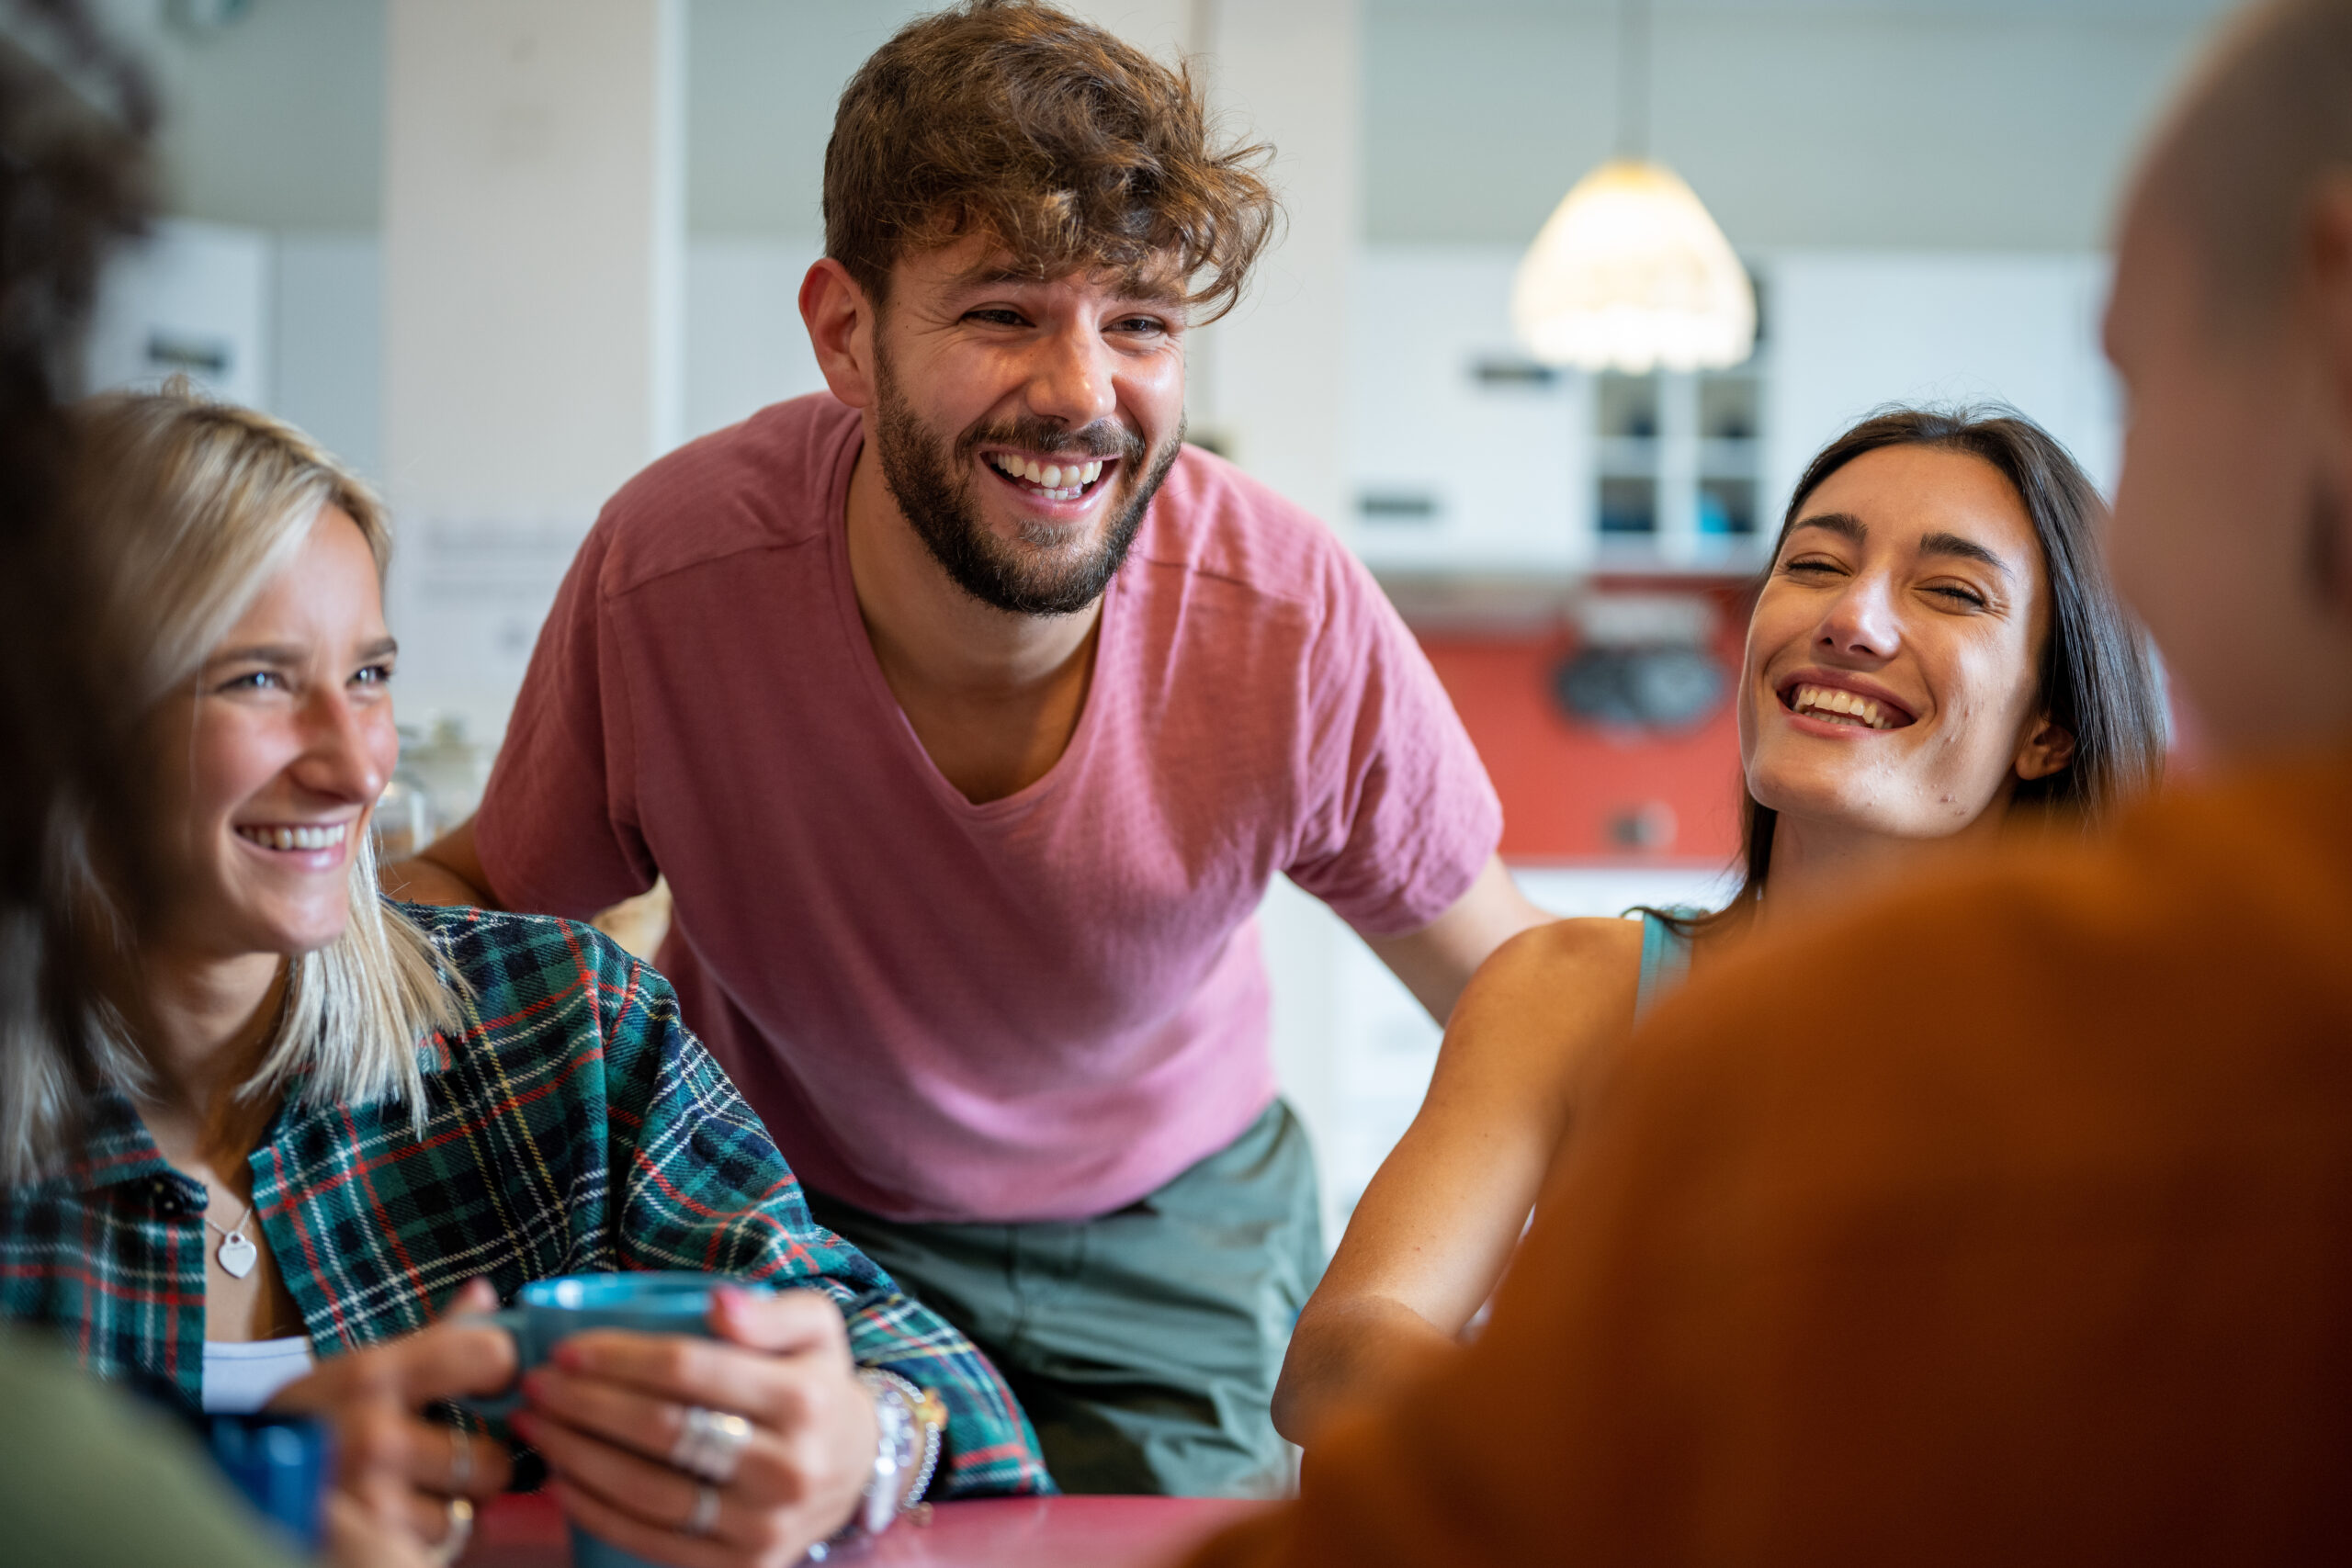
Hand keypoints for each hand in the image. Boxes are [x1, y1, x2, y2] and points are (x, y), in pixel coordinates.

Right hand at [271, 1278, 517, 1555]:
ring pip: (467, 1510)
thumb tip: (485, 1295)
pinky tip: (397, 1520)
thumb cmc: (306, 1424)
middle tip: (447, 1459)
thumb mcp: (356, 1370)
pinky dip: (426, 1538)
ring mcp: (370, 1498)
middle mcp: (373, 1437)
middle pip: (491, 1457)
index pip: (490, 1355)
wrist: (231, 1486)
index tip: (491, 1383)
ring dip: (451, 1507)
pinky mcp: (369, 1544)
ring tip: (412, 1492)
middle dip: (478, 1464)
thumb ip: (430, 1339)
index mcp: (373, 1375)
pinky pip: (439, 1544)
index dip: (500, 1371)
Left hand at [511, 1286, 881, 1567]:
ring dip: (578, 1457)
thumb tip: (718, 1303)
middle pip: (663, 1431)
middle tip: (537, 1385)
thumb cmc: (816, 1384)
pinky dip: (598, 1511)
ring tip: (539, 1426)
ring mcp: (765, 1525)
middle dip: (585, 1405)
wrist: (857, 1467)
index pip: (690, 1370)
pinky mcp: (743, 1566)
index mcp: (804, 1398)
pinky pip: (654, 1540)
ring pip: (650, 1491)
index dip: (619, 1358)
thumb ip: (770, 1310)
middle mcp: (789, 1467)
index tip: (566, 1349)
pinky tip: (563, 1479)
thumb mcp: (816, 1327)